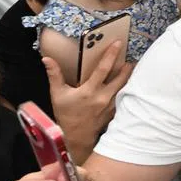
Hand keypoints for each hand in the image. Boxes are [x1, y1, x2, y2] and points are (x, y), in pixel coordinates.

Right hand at [44, 42, 132, 157]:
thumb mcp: (57, 94)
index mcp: (89, 91)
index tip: (118, 43)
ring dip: (129, 77)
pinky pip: (124, 97)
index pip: (103, 69)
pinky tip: (130, 84)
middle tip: (131, 57)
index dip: (111, 55)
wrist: (76, 137)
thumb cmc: (66, 114)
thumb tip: (47, 59)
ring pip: (125, 87)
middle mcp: (103, 97)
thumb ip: (54, 75)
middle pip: (121, 77)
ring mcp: (111, 105)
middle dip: (128, 66)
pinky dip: (127, 89)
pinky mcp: (115, 111)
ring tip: (133, 67)